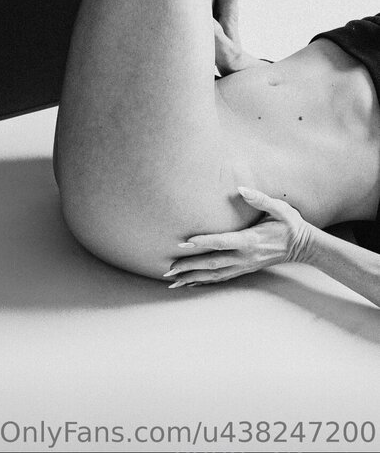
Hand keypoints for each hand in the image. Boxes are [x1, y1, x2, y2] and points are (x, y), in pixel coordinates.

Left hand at [164, 187, 314, 288]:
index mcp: (250, 240)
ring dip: (192, 278)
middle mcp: (245, 256)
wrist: (303, 246)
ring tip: (172, 281)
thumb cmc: (289, 224)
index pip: (222, 242)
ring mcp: (244, 265)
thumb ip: (260, 199)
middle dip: (189, 266)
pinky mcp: (244, 269)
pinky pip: (221, 278)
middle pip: (213, 263)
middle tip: (168, 269)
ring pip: (214, 275)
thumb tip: (242, 188)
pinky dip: (204, 282)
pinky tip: (190, 284)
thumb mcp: (279, 208)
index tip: (184, 242)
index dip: (203, 242)